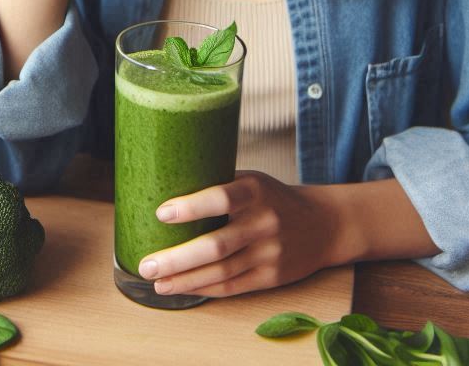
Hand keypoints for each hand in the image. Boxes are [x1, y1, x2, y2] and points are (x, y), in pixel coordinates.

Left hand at [137, 172, 339, 296]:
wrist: (323, 224)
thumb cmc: (273, 197)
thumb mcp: (251, 180)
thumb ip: (218, 186)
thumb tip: (166, 187)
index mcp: (255, 190)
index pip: (221, 198)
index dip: (191, 207)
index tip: (161, 213)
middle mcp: (264, 222)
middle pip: (216, 246)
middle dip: (177, 258)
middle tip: (145, 265)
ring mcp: (270, 253)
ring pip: (221, 272)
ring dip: (184, 280)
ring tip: (157, 282)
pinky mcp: (272, 277)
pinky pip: (232, 287)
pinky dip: (204, 289)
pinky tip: (181, 287)